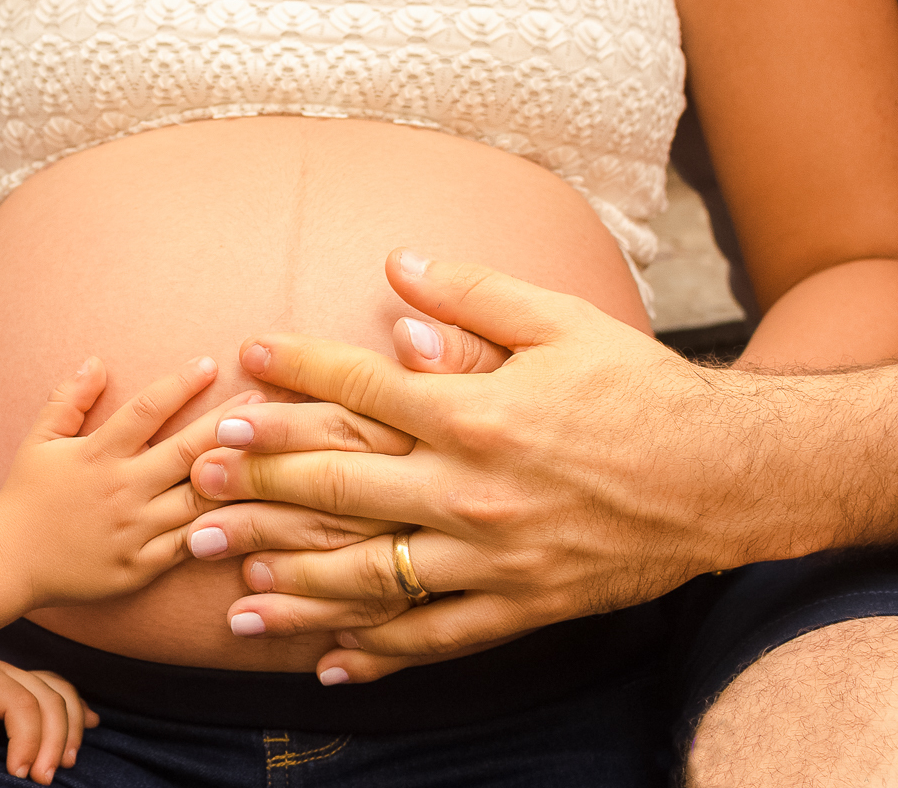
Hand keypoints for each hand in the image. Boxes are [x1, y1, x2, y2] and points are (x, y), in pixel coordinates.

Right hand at [0, 354, 258, 606]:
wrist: (7, 561)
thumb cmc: (26, 495)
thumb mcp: (39, 440)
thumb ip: (68, 399)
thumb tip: (97, 361)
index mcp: (98, 454)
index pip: (147, 409)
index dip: (181, 384)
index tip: (211, 363)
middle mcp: (122, 488)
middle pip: (186, 450)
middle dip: (229, 422)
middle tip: (265, 401)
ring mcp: (135, 529)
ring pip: (198, 497)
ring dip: (238, 473)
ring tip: (274, 451)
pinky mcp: (143, 564)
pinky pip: (192, 543)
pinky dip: (223, 526)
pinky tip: (256, 510)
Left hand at [0, 660, 96, 784]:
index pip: (21, 702)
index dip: (30, 738)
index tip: (21, 776)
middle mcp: (2, 673)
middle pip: (49, 697)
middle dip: (55, 739)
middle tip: (45, 780)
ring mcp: (13, 679)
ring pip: (60, 693)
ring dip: (70, 727)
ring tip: (65, 764)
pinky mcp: (19, 691)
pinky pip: (58, 693)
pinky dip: (76, 710)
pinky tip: (89, 726)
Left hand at [190, 249, 780, 681]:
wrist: (726, 477)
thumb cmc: (640, 390)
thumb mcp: (561, 322)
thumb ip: (471, 294)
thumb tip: (396, 264)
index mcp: (476, 411)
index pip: (361, 388)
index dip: (295, 371)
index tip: (245, 361)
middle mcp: (470, 489)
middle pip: (340, 487)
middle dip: (261, 481)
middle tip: (199, 480)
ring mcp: (491, 557)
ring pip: (370, 578)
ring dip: (292, 581)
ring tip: (231, 587)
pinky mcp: (519, 606)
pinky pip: (435, 639)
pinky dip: (379, 653)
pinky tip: (329, 662)